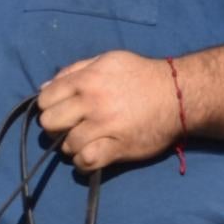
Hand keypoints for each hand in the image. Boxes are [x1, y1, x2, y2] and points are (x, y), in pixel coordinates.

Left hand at [35, 51, 181, 171]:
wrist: (178, 95)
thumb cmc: (141, 76)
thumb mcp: (108, 61)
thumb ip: (75, 70)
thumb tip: (44, 88)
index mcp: (87, 79)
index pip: (45, 99)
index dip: (49, 107)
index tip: (61, 111)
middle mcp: (92, 102)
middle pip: (50, 123)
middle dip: (56, 128)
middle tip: (70, 128)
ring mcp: (104, 126)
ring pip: (67, 145)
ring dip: (72, 147)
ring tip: (86, 142)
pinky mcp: (118, 147)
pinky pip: (86, 161)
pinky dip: (84, 162)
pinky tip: (92, 155)